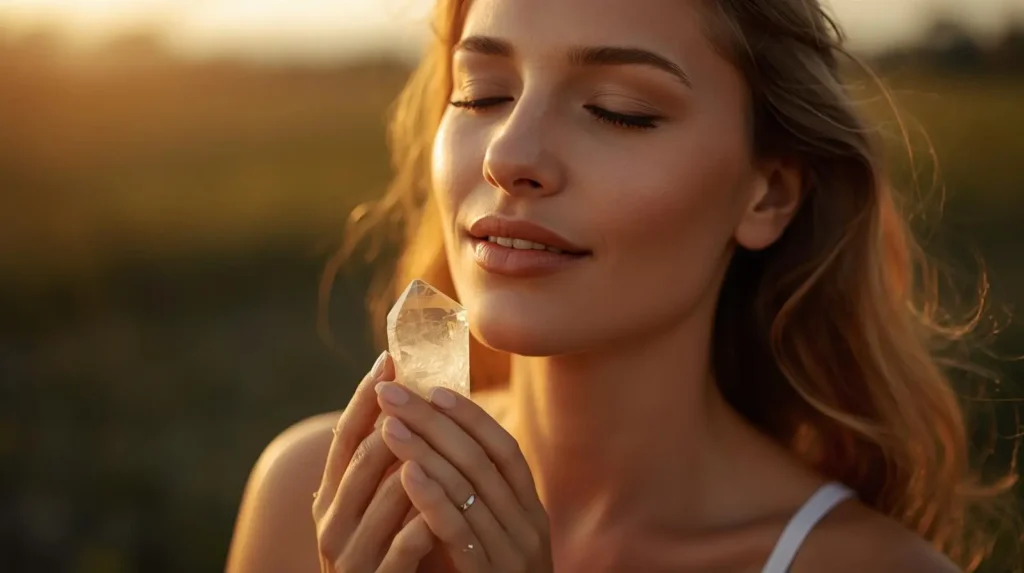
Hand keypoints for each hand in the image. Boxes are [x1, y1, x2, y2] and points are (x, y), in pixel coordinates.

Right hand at [312, 351, 436, 572]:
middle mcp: (332, 522)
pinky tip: (447, 503)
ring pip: (388, 498)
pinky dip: (425, 522)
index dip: (364, 398)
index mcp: (331, 498)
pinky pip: (404, 546)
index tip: (388, 360)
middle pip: (365, 459)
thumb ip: (382, 467)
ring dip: (419, 464)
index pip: (345, 437)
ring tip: (446, 433)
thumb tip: (406, 404)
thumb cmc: (381, 553)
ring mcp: (351, 554)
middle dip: (398, 421)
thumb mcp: (372, 508)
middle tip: (423, 388)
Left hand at [376, 381, 553, 572]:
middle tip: (392, 391)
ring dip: (424, 449)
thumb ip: (473, 500)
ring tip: (387, 423)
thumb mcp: (489, 538)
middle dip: (433, 421)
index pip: (503, 450)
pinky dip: (432, 497)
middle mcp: (527, 525)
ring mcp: (512, 551)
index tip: (434, 388)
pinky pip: (459, 529)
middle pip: (480, 459)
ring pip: (468, 487)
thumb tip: (436, 449)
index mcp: (529, 511)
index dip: (471, 417)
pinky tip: (405, 472)